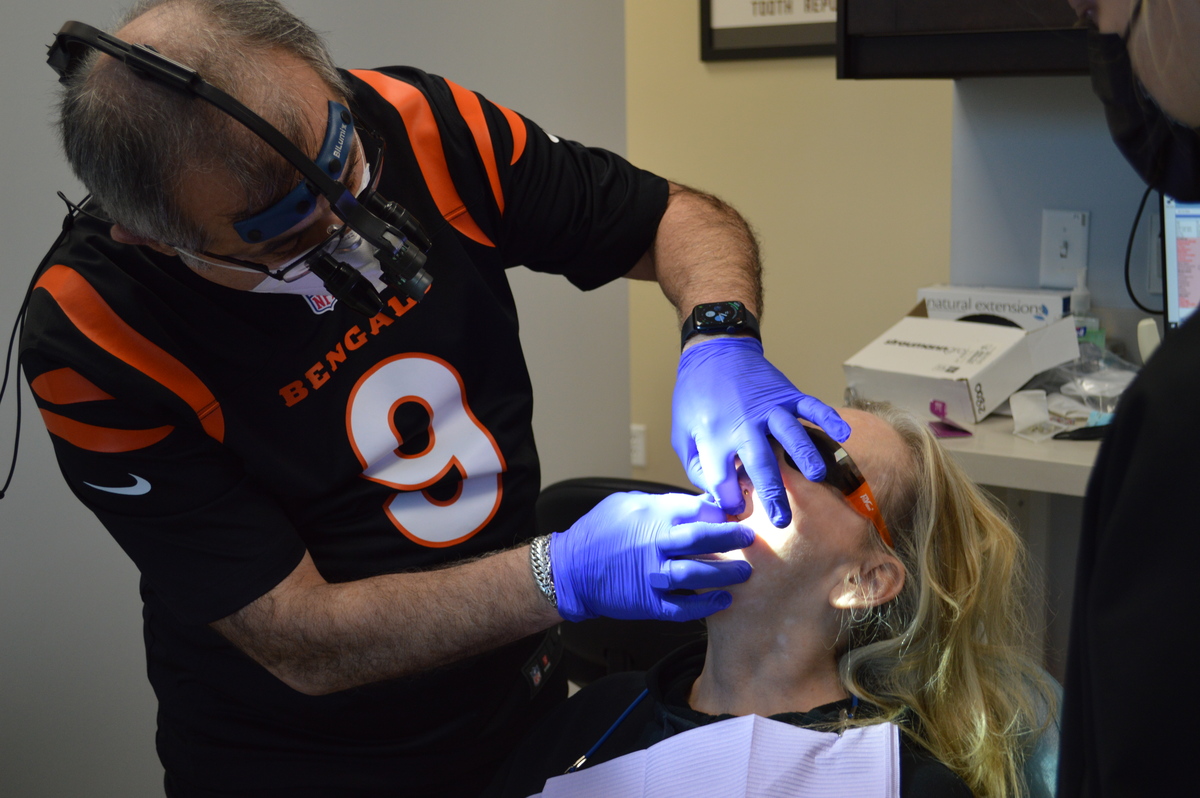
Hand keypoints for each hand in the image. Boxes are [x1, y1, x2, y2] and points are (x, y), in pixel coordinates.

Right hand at [549, 491, 753, 622]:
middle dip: (731, 538)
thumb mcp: (628, 503)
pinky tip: (722, 601)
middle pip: (702, 538)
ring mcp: (652, 575)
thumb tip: (700, 503)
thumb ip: (664, 503)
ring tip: (745, 572)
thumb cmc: (599, 532)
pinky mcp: (649, 602)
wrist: (571, 569)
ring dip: (725, 574)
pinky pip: (683, 608)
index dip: (721, 511)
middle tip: (751, 538)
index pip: (697, 509)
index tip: (736, 514)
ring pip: (697, 575)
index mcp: (651, 515)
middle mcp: (654, 544)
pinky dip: (705, 606)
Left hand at [671, 337, 849, 526]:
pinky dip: (829, 418)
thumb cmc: (696, 397)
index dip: (729, 500)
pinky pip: (811, 406)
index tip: (738, 510)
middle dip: (772, 494)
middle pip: (760, 464)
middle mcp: (743, 424)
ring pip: (790, 434)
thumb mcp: (682, 433)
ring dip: (805, 455)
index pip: (723, 480)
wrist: (714, 352)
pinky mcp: (786, 394)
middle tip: (782, 520)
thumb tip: (718, 496)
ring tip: (818, 476)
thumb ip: (697, 467)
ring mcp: (767, 408)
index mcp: (713, 436)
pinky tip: (844, 433)